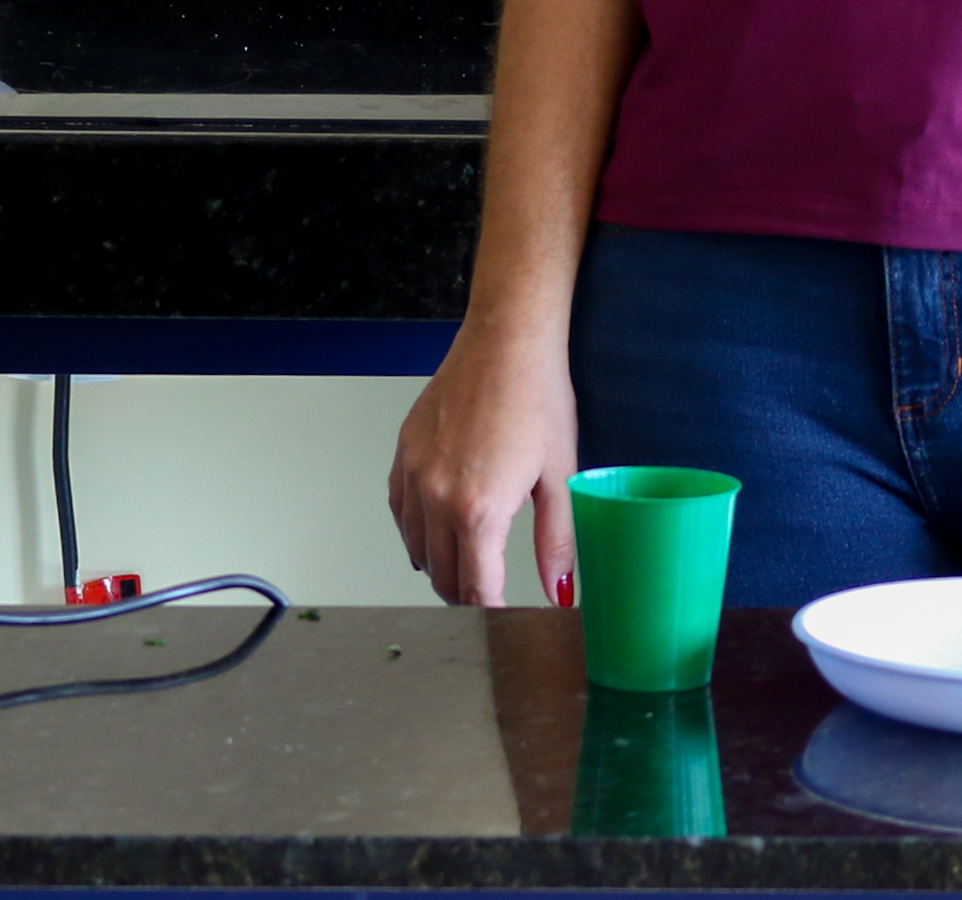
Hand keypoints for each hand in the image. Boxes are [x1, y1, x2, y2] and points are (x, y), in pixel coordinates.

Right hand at [388, 319, 580, 606]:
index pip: (477, 588)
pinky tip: (437, 531)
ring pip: (417, 548)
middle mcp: (436, 497)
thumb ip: (557, 543)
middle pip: (443, 575)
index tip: (506, 619)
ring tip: (469, 567)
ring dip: (441, 566)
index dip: (493, 613)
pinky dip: (416, 532)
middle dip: (468, 595)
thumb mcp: (559, 476)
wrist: (506, 341)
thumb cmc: (536, 397)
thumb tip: (560, 591)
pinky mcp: (404, 454)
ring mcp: (414, 474)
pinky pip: (400, 512)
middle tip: (492, 598)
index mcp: (478, 510)